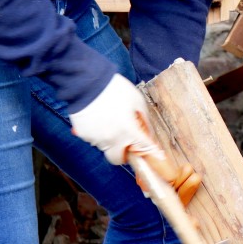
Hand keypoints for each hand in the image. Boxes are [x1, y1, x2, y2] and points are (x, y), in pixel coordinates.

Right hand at [70, 73, 200, 204]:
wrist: (87, 81)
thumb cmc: (116, 89)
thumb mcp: (138, 103)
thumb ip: (145, 123)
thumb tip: (149, 137)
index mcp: (128, 130)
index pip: (144, 149)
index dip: (152, 156)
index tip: (159, 162)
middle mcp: (112, 138)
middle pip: (119, 159)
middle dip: (124, 153)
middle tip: (126, 141)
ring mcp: (96, 138)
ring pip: (106, 148)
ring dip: (111, 140)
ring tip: (110, 120)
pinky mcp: (83, 134)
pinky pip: (93, 140)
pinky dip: (97, 133)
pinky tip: (99, 119)